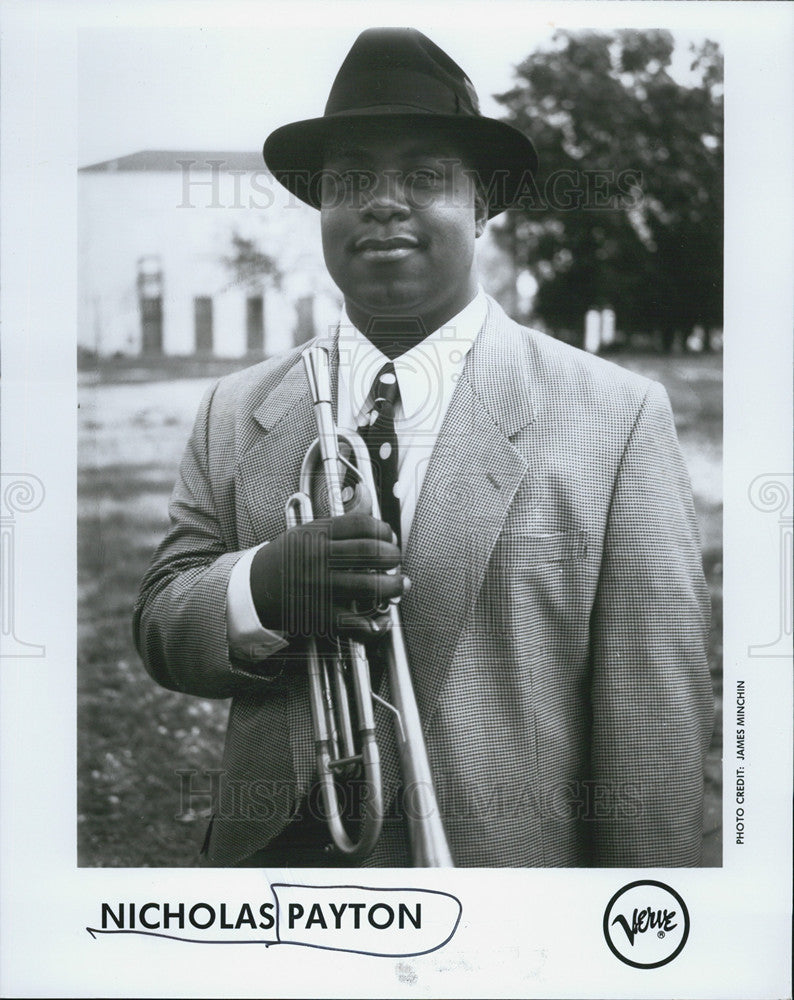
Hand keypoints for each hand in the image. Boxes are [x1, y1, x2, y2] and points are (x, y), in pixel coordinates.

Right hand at [249, 513, 407, 643]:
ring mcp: (320, 589)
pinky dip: (376, 624)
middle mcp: (319, 560)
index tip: (389, 536)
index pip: (361, 524)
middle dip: (393, 556)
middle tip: (396, 559)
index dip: (384, 529)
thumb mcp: (309, 530)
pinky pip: (356, 623)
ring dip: (393, 586)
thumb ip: (342, 518)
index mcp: (317, 535)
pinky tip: (383, 618)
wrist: (255, 589)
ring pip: (369, 586)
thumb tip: (365, 493)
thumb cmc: (288, 558)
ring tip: (399, 584)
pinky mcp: (321, 617)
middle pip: (371, 553)